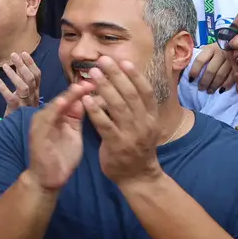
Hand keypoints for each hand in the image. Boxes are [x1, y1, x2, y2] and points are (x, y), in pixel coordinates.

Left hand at [0, 51, 41, 116]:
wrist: (17, 130)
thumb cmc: (20, 109)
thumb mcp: (24, 93)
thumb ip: (23, 79)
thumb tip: (20, 63)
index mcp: (35, 91)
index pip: (37, 74)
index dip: (31, 63)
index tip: (23, 52)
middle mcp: (33, 96)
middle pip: (31, 78)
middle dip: (23, 65)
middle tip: (13, 55)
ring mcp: (25, 103)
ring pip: (23, 87)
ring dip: (14, 75)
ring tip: (4, 66)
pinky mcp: (16, 110)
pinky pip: (11, 98)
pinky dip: (4, 89)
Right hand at [25, 84, 88, 191]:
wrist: (47, 179)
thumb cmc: (61, 157)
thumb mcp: (73, 134)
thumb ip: (76, 118)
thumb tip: (86, 101)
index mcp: (58, 116)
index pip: (73, 99)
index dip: (87, 90)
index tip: (104, 83)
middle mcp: (48, 115)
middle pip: (66, 98)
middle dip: (80, 88)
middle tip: (95, 78)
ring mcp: (41, 122)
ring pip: (57, 105)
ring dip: (69, 95)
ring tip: (82, 86)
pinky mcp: (37, 132)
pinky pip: (48, 118)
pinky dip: (56, 109)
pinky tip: (65, 102)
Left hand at [83, 56, 164, 186]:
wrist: (137, 177)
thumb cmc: (136, 146)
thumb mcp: (143, 125)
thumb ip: (136, 106)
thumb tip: (126, 80)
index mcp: (151, 117)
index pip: (146, 92)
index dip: (136, 76)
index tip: (124, 60)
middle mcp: (144, 124)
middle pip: (131, 95)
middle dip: (117, 75)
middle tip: (103, 60)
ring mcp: (131, 135)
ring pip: (119, 107)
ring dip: (106, 88)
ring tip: (93, 74)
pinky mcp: (117, 145)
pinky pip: (105, 125)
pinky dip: (96, 111)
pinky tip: (86, 99)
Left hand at [188, 43, 234, 92]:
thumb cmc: (218, 48)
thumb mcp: (209, 48)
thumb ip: (201, 54)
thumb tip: (187, 63)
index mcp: (211, 49)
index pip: (200, 60)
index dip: (194, 71)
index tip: (191, 80)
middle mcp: (221, 53)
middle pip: (210, 70)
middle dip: (204, 81)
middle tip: (201, 89)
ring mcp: (231, 60)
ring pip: (220, 75)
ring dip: (214, 85)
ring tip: (209, 91)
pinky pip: (232, 78)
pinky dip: (226, 85)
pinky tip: (221, 90)